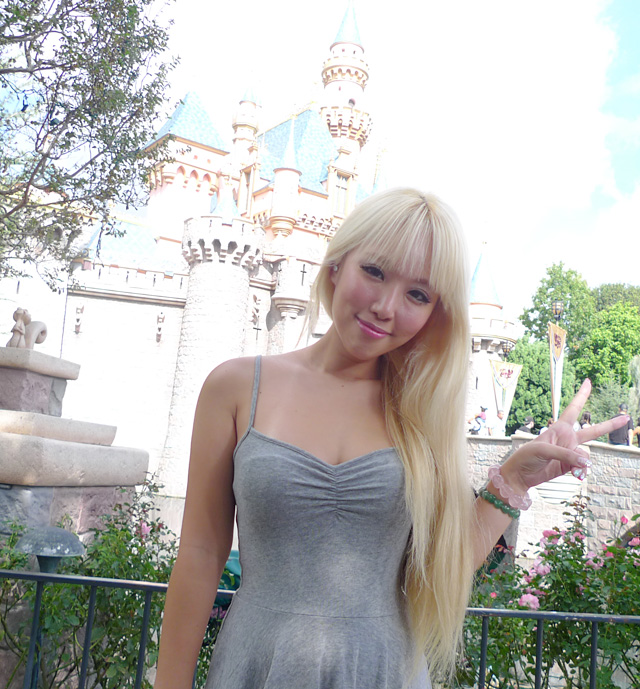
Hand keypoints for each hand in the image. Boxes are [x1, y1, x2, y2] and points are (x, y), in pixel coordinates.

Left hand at [500, 379, 628, 491]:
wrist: (521, 474)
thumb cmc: (527, 456)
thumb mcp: (543, 450)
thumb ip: (566, 454)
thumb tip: (586, 462)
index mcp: (559, 428)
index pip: (573, 409)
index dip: (581, 396)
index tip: (587, 382)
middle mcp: (568, 439)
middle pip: (592, 431)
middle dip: (609, 424)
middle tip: (625, 417)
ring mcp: (571, 453)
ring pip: (586, 455)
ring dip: (581, 462)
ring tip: (570, 468)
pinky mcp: (571, 467)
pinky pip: (584, 467)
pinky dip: (581, 471)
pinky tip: (575, 475)